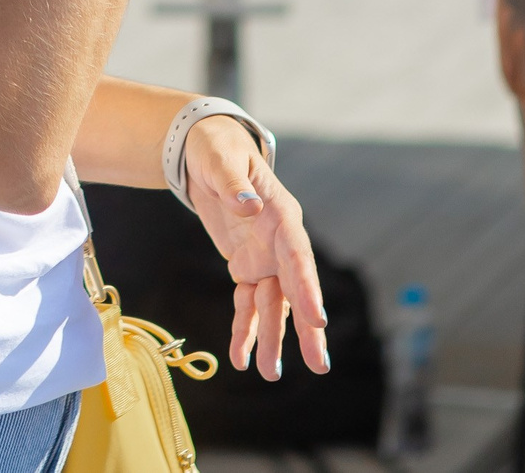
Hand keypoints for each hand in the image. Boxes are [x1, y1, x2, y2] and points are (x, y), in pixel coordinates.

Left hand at [182, 116, 327, 380]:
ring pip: (272, 305)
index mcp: (281, 214)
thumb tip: (248, 207)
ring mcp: (265, 257)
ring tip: (270, 374)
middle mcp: (279, 241)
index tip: (317, 320)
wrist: (205, 152)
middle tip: (319, 365)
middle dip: (305, 328)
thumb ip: (233, 183)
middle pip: (295, 289)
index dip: (309, 289)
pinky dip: (244, 330)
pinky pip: (247, 303)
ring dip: (272, 339)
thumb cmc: (217, 149)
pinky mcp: (246, 266)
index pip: (299, 256)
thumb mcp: (220, 159)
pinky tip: (240, 358)